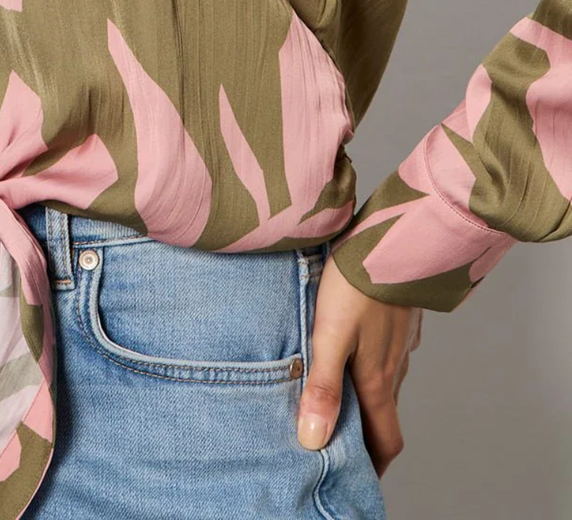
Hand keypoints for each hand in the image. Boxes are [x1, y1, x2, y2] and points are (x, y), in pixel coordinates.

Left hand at [296, 251, 423, 476]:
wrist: (393, 237)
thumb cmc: (357, 284)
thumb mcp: (330, 335)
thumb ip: (322, 386)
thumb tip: (313, 440)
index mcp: (378, 379)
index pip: (385, 439)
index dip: (375, 464)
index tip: (359, 477)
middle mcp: (395, 366)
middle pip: (384, 414)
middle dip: (367, 434)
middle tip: (341, 440)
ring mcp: (400, 341)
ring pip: (386, 382)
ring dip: (368, 397)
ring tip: (338, 395)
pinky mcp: (399, 318)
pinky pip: (388, 353)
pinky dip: (372, 364)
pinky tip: (352, 348)